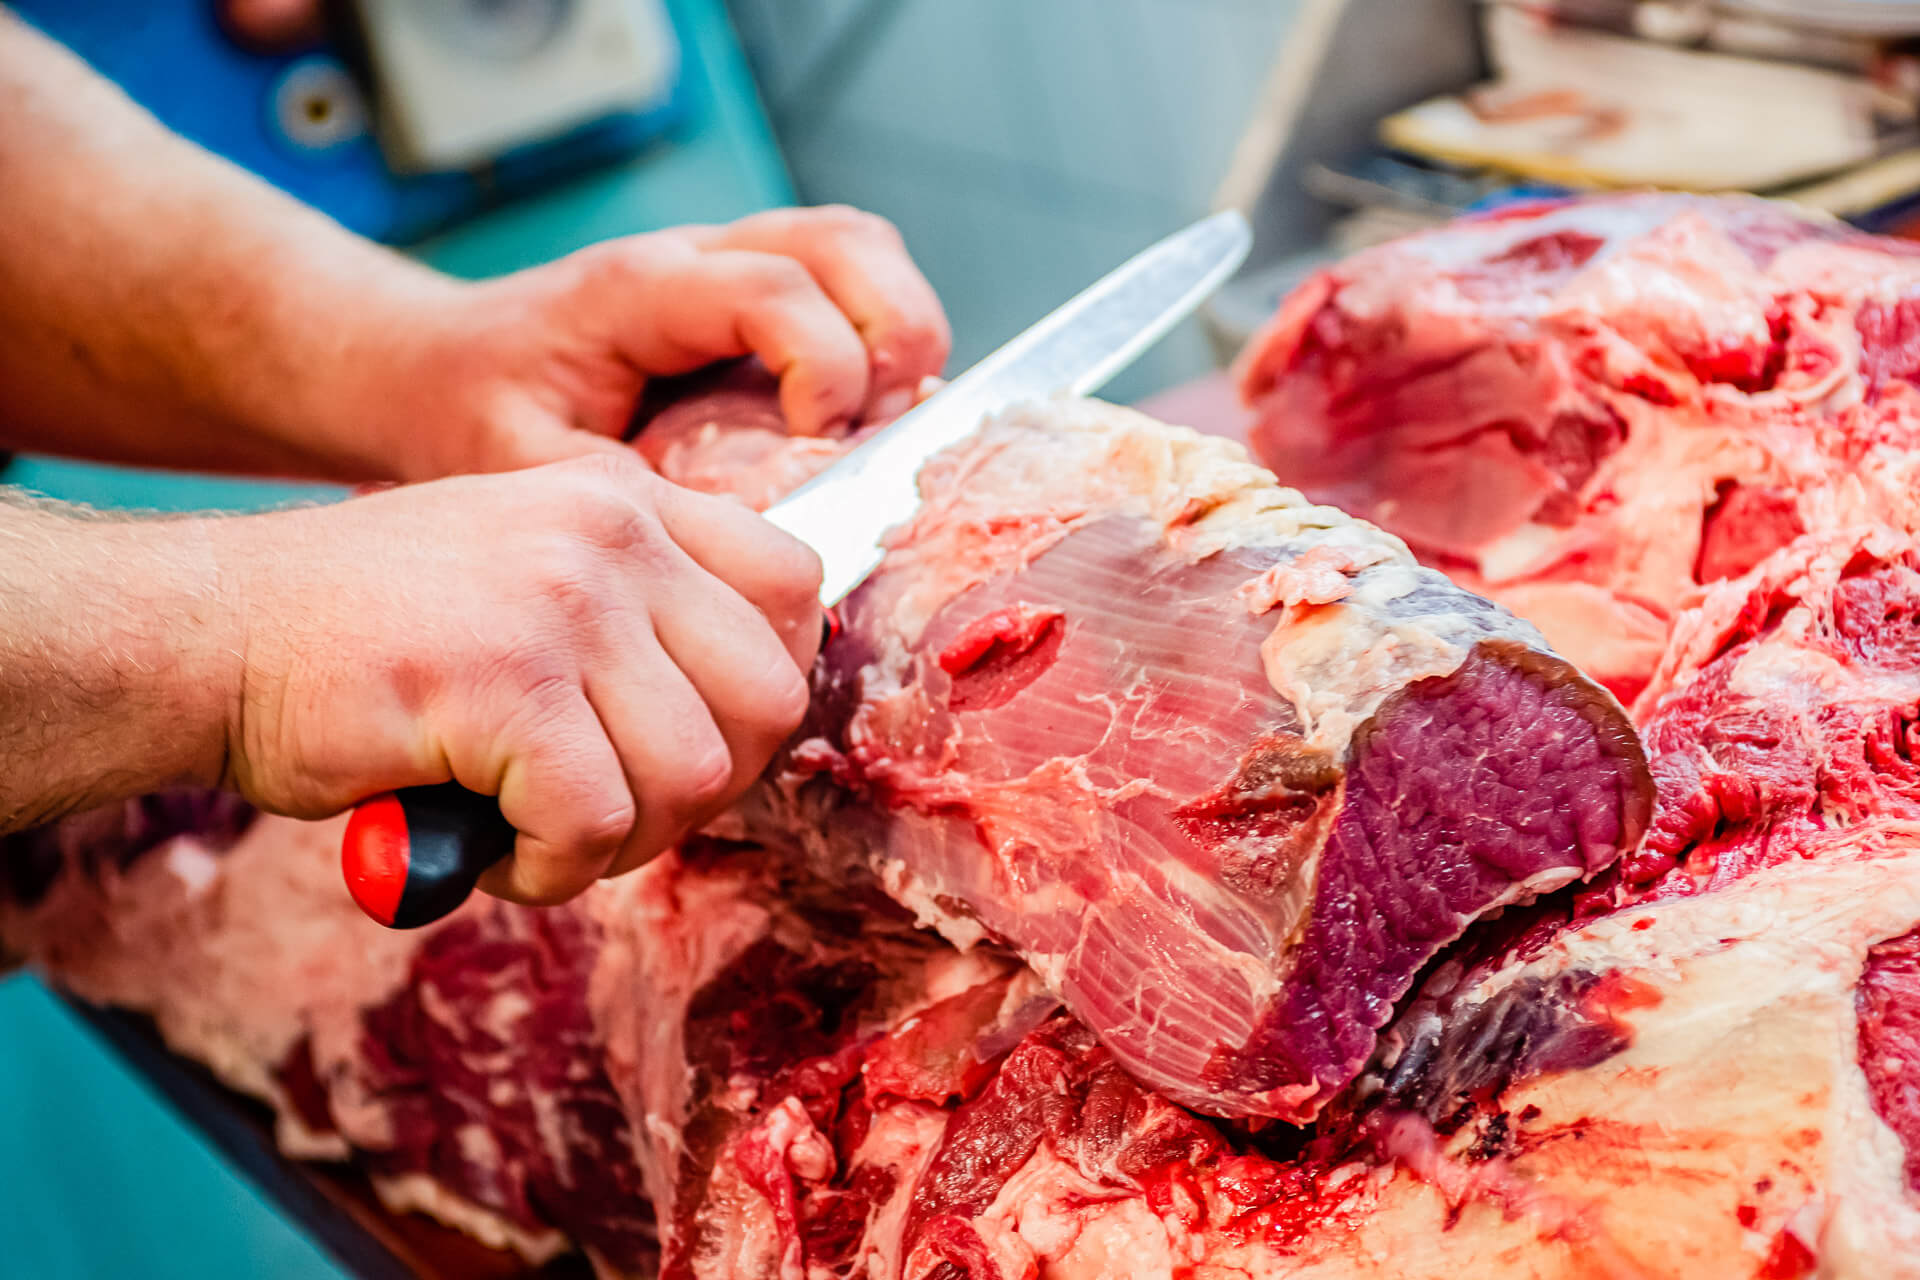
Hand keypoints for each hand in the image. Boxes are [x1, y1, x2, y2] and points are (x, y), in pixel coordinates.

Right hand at [214, 452, 822, 903]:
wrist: (208, 633)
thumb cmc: (367, 635)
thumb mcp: (529, 579)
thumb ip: (637, 620)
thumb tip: (742, 728)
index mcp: (629, 503)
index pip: (794, 587)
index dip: (761, 690)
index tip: (690, 741)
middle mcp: (611, 534)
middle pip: (769, 696)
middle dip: (709, 787)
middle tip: (618, 812)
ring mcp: (562, 601)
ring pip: (692, 773)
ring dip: (625, 840)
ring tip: (541, 834)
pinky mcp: (504, 682)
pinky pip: (596, 822)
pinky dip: (553, 869)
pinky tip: (494, 850)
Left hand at [350, 207, 950, 481]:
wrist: (436, 368)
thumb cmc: (474, 414)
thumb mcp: (525, 472)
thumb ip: (622, 506)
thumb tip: (724, 554)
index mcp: (637, 291)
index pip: (772, 289)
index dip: (824, 364)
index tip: (821, 443)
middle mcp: (695, 260)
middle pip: (845, 243)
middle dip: (896, 330)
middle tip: (887, 423)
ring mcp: (729, 268)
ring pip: (862, 249)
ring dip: (902, 326)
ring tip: (889, 418)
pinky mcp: (751, 297)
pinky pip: (849, 283)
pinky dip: (881, 338)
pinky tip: (864, 413)